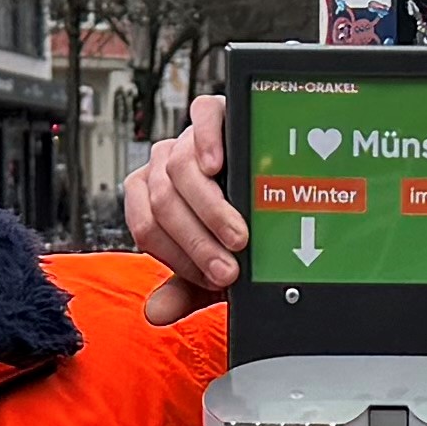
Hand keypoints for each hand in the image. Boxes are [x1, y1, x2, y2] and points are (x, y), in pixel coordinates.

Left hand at [127, 84, 244, 320]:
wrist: (280, 184)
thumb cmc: (246, 223)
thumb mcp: (217, 259)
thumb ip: (186, 287)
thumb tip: (155, 314)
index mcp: (153, 198)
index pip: (146, 228)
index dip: (179, 257)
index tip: (216, 279)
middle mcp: (164, 166)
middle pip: (162, 203)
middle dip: (197, 243)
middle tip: (229, 270)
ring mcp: (187, 137)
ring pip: (179, 169)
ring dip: (209, 210)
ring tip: (238, 235)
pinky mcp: (213, 111)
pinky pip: (199, 117)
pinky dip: (205, 139)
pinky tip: (218, 164)